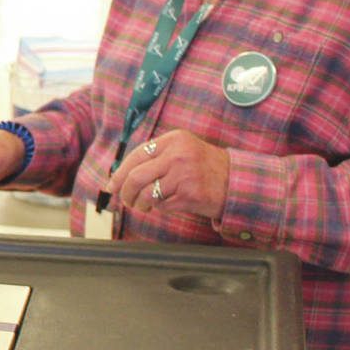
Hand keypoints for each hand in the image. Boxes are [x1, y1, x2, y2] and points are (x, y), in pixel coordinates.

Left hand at [108, 131, 230, 220]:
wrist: (238, 181)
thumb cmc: (204, 167)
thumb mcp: (183, 150)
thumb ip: (156, 156)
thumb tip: (120, 175)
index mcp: (174, 140)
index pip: (136, 155)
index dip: (119, 173)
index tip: (112, 185)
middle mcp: (178, 155)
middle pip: (136, 177)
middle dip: (125, 193)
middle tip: (125, 200)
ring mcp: (184, 175)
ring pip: (146, 194)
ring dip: (140, 204)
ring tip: (143, 206)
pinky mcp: (190, 195)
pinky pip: (162, 206)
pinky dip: (160, 209)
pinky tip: (167, 205)